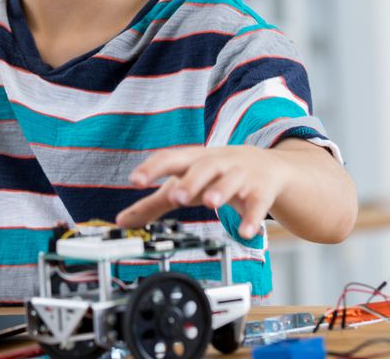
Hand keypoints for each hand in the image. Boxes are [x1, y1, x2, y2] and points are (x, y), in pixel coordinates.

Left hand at [115, 146, 289, 238]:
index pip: (171, 158)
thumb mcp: (185, 184)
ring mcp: (241, 175)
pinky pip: (257, 203)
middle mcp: (218, 163)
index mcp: (194, 160)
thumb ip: (154, 203)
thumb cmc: (216, 175)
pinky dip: (251, 217)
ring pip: (231, 179)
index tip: (135, 180)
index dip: (153, 167)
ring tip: (211, 202)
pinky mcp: (260, 191)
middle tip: (176, 196)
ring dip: (221, 190)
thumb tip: (122, 220)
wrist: (266, 166)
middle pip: (204, 166)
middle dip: (191, 180)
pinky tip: (244, 232)